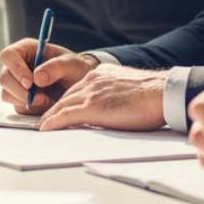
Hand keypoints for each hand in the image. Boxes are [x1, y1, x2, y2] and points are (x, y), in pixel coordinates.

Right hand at [0, 38, 95, 113]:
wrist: (79, 85)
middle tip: (41, 98)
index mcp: (26, 49)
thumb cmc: (75, 68)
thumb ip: (56, 67)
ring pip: (7, 94)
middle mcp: (17, 66)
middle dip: (20, 91)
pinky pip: (17, 106)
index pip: (8, 56)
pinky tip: (45, 104)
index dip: (15, 69)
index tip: (30, 83)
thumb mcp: (71, 64)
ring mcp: (17, 83)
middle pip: (4, 78)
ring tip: (46, 100)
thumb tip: (37, 78)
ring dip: (25, 101)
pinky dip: (30, 109)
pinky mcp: (20, 99)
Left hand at [37, 64, 167, 131]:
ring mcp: (91, 93)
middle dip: (53, 109)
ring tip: (42, 128)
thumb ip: (112, 94)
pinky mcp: (92, 107)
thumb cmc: (152, 95)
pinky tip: (46, 129)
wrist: (162, 92)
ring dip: (50, 117)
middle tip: (44, 121)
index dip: (65, 101)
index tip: (57, 110)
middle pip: (66, 97)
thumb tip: (108, 109)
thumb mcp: (127, 88)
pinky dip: (53, 122)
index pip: (77, 89)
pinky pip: (65, 115)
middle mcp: (92, 80)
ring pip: (62, 105)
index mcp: (101, 74)